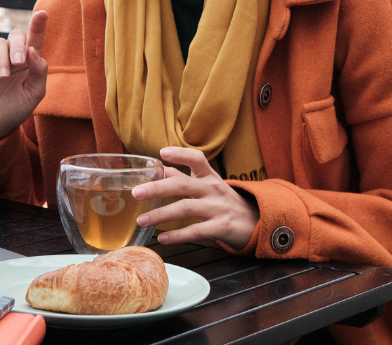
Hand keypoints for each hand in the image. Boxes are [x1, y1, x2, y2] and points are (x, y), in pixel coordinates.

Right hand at [0, 11, 48, 152]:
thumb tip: (33, 50)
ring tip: (3, 79)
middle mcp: (11, 56)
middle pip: (15, 35)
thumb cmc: (16, 108)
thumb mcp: (34, 93)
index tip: (42, 13)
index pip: (35, 39)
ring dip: (2, 60)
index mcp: (29, 60)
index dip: (38, 24)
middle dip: (17, 46)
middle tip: (18, 63)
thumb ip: (39, 71)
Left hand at [131, 147, 261, 249]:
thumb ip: (185, 179)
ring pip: (186, 208)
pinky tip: (162, 238)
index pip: (196, 159)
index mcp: (209, 176)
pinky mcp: (220, 227)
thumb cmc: (223, 202)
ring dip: (161, 214)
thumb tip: (158, 171)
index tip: (161, 153)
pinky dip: (178, 235)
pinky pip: (196, 231)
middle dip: (158, 188)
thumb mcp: (208, 186)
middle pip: (183, 185)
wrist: (255, 222)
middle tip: (136, 193)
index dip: (180, 154)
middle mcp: (212, 189)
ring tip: (142, 220)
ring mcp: (217, 208)